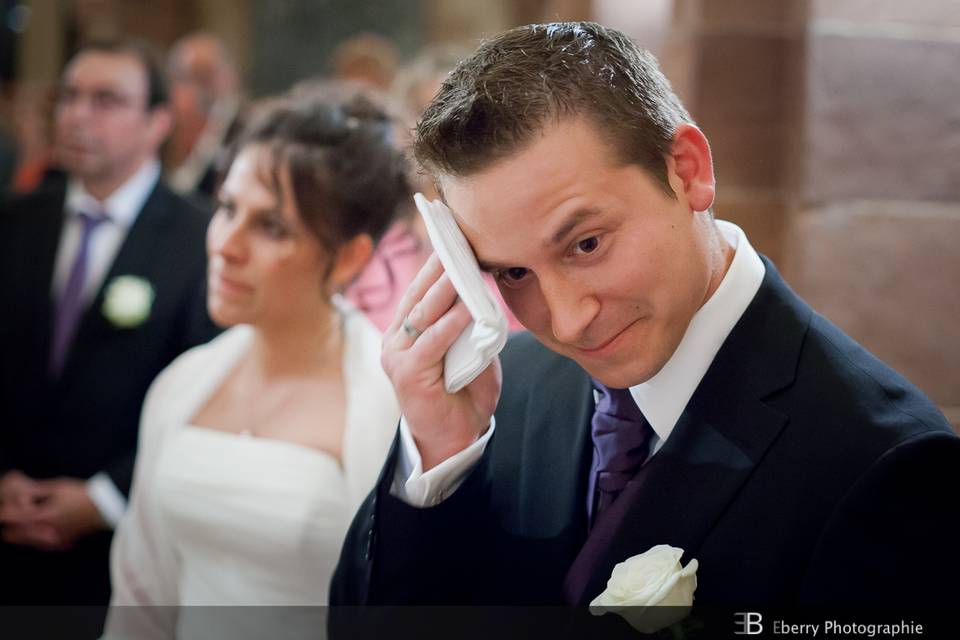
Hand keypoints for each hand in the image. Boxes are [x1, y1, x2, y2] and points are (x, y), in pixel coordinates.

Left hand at [0, 476, 105, 550]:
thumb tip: (19, 488)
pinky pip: (42, 545)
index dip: (5, 514)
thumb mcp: (58, 487)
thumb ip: (36, 490)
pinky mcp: (63, 544)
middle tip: (10, 516)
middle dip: (11, 526)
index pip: (15, 518)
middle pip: (16, 535)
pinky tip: (41, 531)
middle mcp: (47, 532)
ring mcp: (55, 540)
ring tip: (22, 523)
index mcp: (44, 516)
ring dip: (22, 533)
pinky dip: (36, 538)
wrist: (105, 507)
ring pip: (27, 542)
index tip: (3, 510)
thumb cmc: (83, 495)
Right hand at [382, 254, 501, 470]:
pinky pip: (432, 342)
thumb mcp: (471, 353)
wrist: (455, 442)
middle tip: (457, 240)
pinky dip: (450, 323)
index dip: (434, 264)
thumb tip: (482, 297)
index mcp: (406, 332)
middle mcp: (396, 342)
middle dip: (439, 267)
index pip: (419, 290)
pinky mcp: (408, 375)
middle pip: (419, 296)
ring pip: (423, 315)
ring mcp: (398, 358)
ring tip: (462, 265)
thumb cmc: (463, 395)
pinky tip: (466, 308)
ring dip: (444, 289)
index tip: (452, 236)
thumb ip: (471, 327)